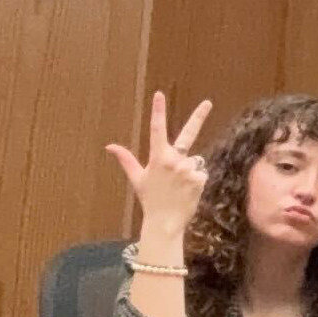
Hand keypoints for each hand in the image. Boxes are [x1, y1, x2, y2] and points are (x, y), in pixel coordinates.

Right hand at [107, 91, 210, 237]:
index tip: (159, 94)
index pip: (157, 129)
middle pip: (187, 137)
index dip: (158, 111)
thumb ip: (126, 159)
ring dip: (189, 170)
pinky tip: (188, 190)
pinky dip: (196, 180)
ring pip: (193, 161)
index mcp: (157, 157)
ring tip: (179, 186)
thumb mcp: (137, 178)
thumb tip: (109, 146)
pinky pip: (201, 173)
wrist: (165, 221)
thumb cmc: (150, 199)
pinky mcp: (200, 178)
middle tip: (208, 102)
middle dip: (198, 116)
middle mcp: (174, 160)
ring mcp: (188, 169)